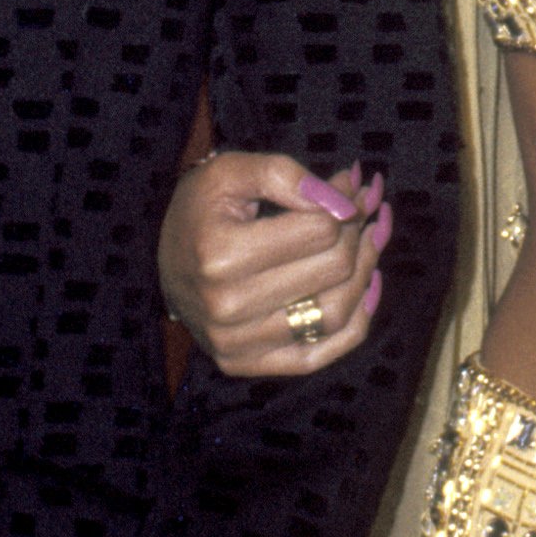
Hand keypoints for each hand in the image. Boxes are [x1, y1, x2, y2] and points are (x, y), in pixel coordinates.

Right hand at [159, 150, 389, 376]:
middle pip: (332, 269)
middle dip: (359, 232)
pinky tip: (368, 286)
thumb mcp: (229, 172)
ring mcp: (235, 343)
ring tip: (371, 240)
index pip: (319, 230)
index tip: (349, 187)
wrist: (164, 261)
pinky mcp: (245, 364)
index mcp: (220, 255)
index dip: (344, 203)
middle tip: (365, 209)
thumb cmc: (200, 210)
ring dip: (366, 272)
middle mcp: (226, 306)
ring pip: (335, 313)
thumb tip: (343, 198)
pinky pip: (320, 353)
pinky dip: (356, 321)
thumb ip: (284, 175)